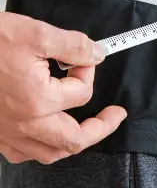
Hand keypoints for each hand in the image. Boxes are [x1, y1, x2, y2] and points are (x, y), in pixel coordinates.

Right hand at [0, 12, 126, 164]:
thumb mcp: (36, 34)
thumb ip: (73, 46)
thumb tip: (97, 54)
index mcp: (38, 100)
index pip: (82, 92)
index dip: (88, 69)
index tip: (82, 56)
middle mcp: (24, 123)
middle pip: (75, 139)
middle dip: (101, 127)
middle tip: (115, 116)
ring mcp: (8, 133)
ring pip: (51, 153)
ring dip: (74, 141)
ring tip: (87, 128)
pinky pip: (25, 153)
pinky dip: (43, 146)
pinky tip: (48, 132)